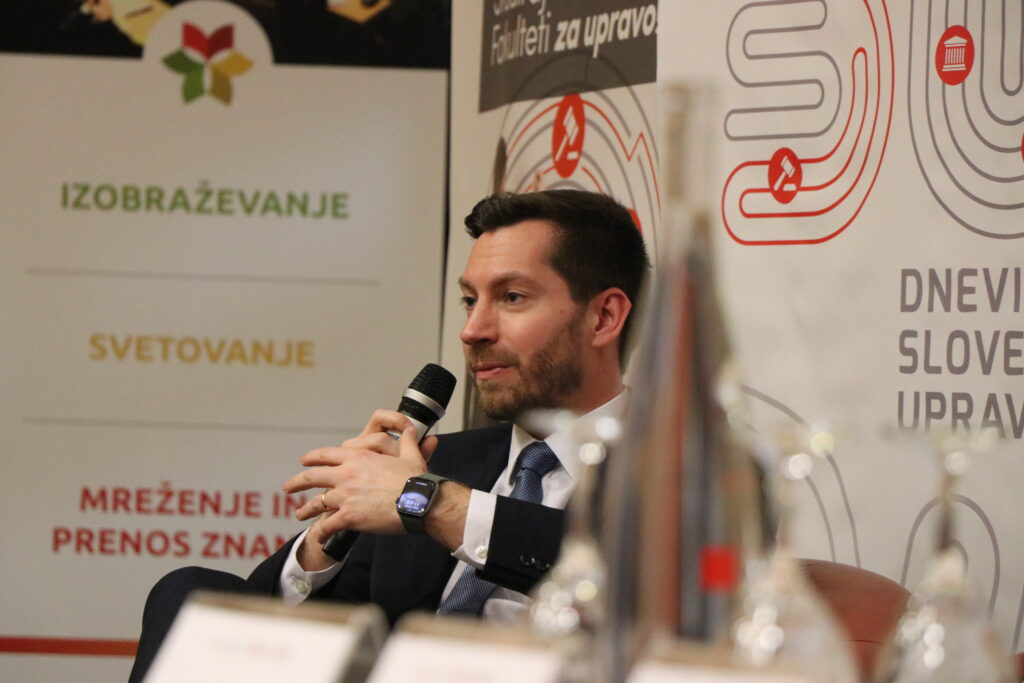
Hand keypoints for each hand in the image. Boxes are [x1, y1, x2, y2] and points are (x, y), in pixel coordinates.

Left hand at [285, 425, 437, 542]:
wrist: (418, 502)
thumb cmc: (416, 480)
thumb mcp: (411, 455)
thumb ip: (408, 441)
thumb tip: (412, 430)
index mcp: (358, 457)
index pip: (327, 455)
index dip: (313, 458)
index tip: (305, 461)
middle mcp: (346, 474)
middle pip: (313, 476)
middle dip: (297, 482)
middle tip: (288, 486)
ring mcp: (345, 496)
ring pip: (316, 503)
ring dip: (306, 509)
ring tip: (299, 514)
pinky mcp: (348, 517)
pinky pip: (328, 526)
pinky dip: (322, 532)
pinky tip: (319, 536)